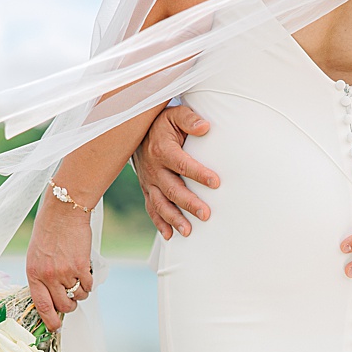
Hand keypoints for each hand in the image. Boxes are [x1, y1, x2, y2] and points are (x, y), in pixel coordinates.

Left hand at [26, 194, 94, 331]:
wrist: (64, 211)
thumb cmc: (49, 231)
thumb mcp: (36, 255)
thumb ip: (41, 276)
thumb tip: (52, 298)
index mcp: (33, 273)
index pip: (41, 305)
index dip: (49, 320)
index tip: (55, 328)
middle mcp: (47, 276)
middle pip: (63, 306)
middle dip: (69, 307)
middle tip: (71, 299)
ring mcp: (64, 272)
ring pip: (78, 297)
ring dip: (81, 293)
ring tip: (79, 279)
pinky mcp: (81, 266)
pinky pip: (88, 286)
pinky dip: (89, 283)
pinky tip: (85, 272)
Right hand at [132, 104, 219, 238]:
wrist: (135, 132)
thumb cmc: (162, 124)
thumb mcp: (174, 115)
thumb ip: (190, 119)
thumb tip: (205, 127)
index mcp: (163, 150)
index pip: (183, 164)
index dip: (199, 174)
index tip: (216, 183)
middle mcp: (154, 169)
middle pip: (172, 189)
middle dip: (189, 203)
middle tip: (206, 214)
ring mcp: (148, 182)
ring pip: (160, 204)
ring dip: (174, 219)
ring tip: (188, 231)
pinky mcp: (146, 190)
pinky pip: (151, 208)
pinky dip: (159, 223)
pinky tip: (170, 235)